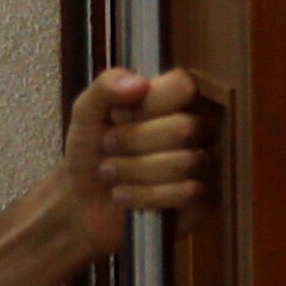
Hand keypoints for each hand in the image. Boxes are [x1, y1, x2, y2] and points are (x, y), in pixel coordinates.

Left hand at [60, 67, 213, 254]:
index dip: (149, 103)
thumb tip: (140, 83)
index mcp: (174, 101)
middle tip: (107, 147)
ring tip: (110, 173)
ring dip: (134, 170)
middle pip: (184, 127)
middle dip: (134, 141)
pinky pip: (187, 192)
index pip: (184, 87)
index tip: (118, 115)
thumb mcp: (86, 113)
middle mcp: (196, 128)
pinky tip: (123, 195)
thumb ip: (106, 87)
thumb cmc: (91, 152)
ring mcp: (203, 164)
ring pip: (184, 162)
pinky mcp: (202, 198)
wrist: (82, 202)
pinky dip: (144, 195)